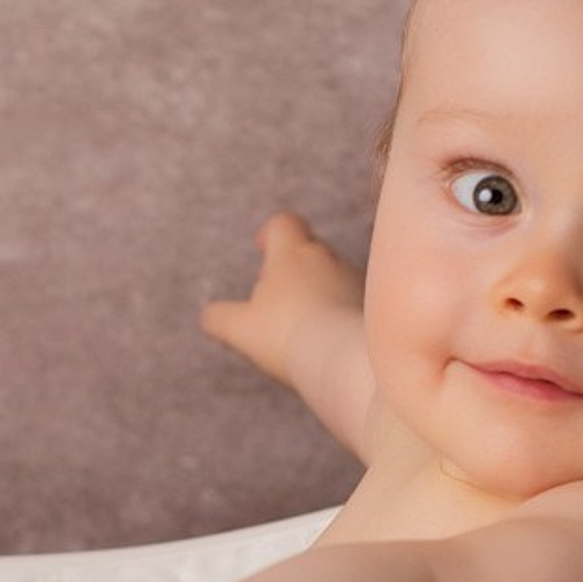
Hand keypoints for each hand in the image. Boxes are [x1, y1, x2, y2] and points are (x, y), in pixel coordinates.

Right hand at [200, 211, 363, 359]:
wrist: (345, 358)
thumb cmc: (287, 335)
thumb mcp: (241, 329)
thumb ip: (220, 318)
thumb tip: (210, 316)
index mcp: (292, 254)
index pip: (283, 223)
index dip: (271, 231)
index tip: (262, 246)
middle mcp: (327, 258)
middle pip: (308, 249)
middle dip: (291, 267)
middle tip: (276, 299)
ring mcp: (354, 280)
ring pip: (332, 275)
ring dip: (317, 291)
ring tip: (302, 326)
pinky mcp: (372, 304)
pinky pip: (352, 299)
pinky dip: (338, 311)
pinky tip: (327, 339)